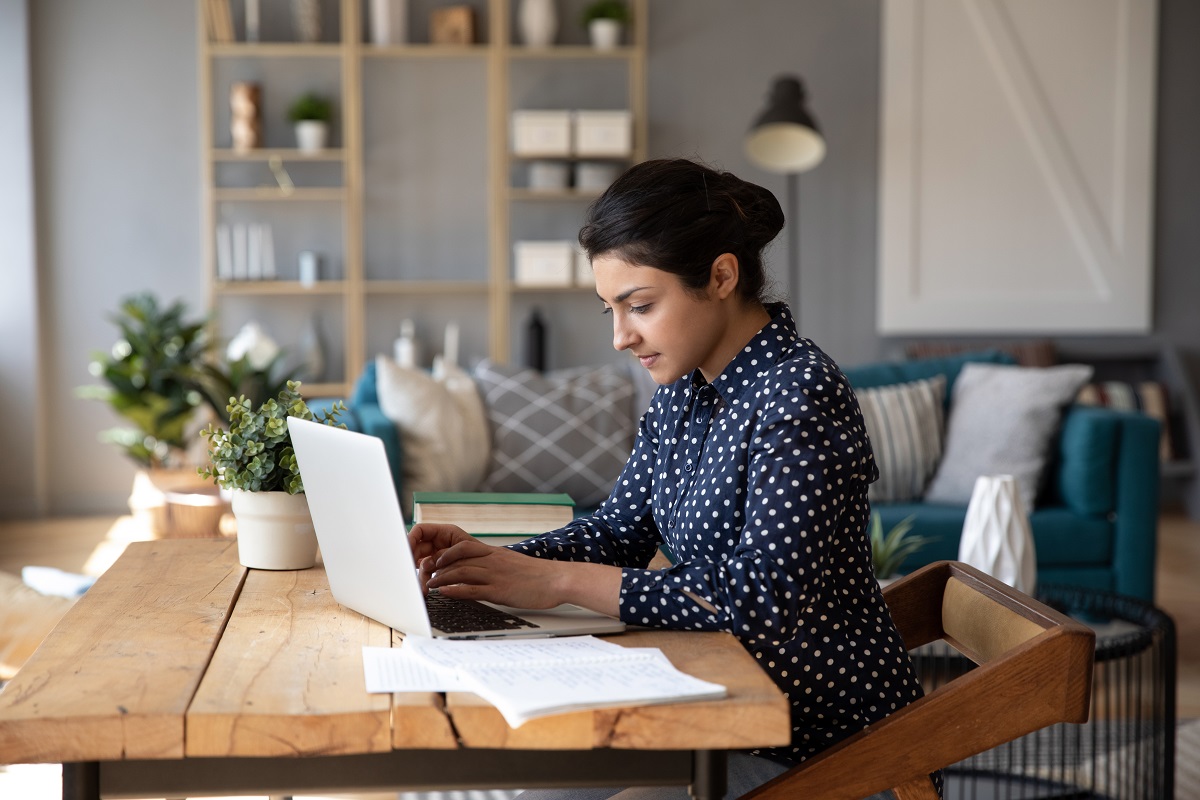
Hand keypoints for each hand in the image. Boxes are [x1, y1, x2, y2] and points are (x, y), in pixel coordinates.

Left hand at [408, 523, 622, 614]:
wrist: (557, 580)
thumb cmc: (535, 576)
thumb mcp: (510, 565)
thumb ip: (492, 566)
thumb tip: (474, 575)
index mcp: (493, 552)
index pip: (461, 545)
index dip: (442, 552)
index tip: (430, 561)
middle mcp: (491, 560)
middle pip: (455, 558)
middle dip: (435, 567)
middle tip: (422, 576)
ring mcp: (495, 574)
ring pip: (460, 571)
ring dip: (440, 579)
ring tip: (427, 586)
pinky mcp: (499, 590)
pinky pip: (472, 588)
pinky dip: (455, 590)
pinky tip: (444, 593)